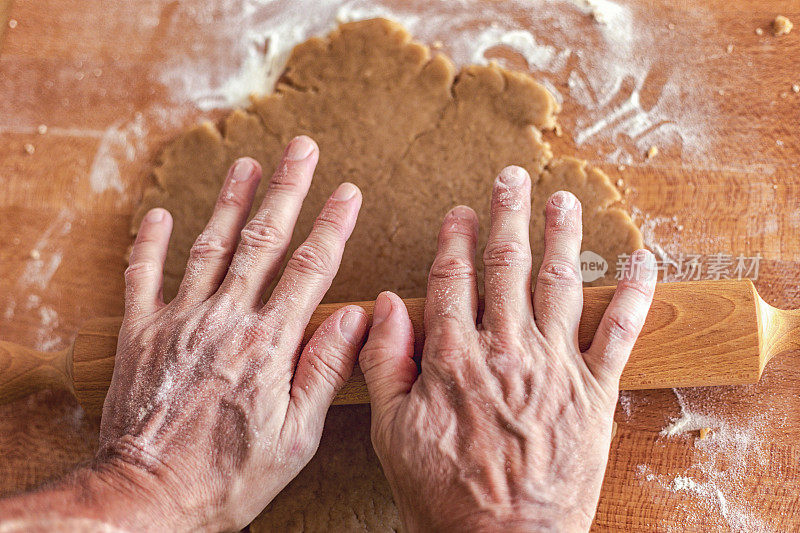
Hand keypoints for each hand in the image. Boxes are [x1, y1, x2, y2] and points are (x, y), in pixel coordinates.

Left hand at [95, 136, 367, 529]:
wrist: (148, 499)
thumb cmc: (228, 475)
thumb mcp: (295, 437)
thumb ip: (324, 369)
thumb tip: (357, 318)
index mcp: (269, 344)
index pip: (311, 268)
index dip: (333, 225)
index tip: (349, 192)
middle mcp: (225, 320)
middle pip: (262, 240)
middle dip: (286, 189)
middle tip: (300, 148)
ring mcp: (179, 321)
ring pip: (209, 245)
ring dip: (231, 201)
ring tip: (247, 164)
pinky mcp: (140, 333)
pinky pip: (142, 276)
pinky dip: (150, 242)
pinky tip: (161, 214)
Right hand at [359, 166, 655, 530]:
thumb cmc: (444, 494)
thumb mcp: (391, 433)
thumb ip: (384, 363)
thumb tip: (382, 307)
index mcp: (454, 358)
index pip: (453, 279)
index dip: (455, 240)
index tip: (460, 212)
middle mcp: (507, 350)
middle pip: (507, 267)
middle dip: (509, 218)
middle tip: (512, 179)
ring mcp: (555, 368)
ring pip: (560, 284)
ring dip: (563, 236)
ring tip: (563, 200)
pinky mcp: (595, 393)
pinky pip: (621, 333)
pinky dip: (634, 294)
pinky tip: (642, 260)